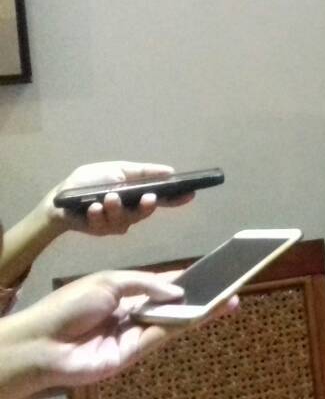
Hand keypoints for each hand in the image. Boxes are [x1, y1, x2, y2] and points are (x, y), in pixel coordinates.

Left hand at [0, 270, 236, 398]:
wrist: (43, 342)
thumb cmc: (71, 305)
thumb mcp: (110, 281)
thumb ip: (147, 285)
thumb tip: (180, 291)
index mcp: (128, 292)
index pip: (165, 284)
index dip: (189, 278)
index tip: (216, 270)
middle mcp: (137, 312)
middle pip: (177, 304)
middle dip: (204, 295)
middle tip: (234, 286)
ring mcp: (138, 333)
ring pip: (177, 320)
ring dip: (204, 310)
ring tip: (231, 299)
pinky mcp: (137, 352)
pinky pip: (167, 335)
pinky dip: (188, 324)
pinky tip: (208, 312)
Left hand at [43, 161, 195, 235]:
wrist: (60, 200)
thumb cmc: (89, 182)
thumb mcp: (118, 169)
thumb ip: (143, 172)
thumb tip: (170, 171)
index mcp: (136, 194)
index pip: (162, 198)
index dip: (176, 198)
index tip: (190, 194)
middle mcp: (130, 210)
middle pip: (146, 211)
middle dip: (147, 206)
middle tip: (148, 198)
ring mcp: (116, 222)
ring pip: (126, 219)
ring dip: (117, 208)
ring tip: (108, 198)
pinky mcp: (101, 230)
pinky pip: (105, 225)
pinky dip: (99, 215)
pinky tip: (94, 208)